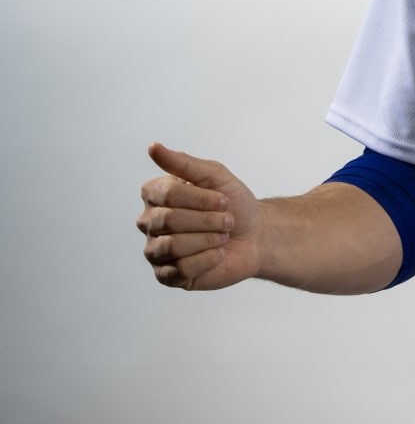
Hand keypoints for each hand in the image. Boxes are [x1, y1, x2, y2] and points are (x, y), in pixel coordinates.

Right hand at [137, 143, 262, 290]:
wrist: (256, 236)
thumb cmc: (234, 203)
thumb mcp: (215, 176)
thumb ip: (183, 163)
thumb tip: (153, 147)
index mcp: (156, 195)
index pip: (166, 194)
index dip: (200, 198)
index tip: (224, 199)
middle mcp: (149, 223)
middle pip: (168, 220)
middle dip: (207, 220)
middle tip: (227, 220)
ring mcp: (155, 251)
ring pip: (172, 246)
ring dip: (208, 239)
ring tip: (223, 236)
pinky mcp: (167, 276)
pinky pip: (181, 270)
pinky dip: (208, 259)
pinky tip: (217, 254)